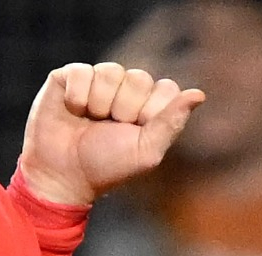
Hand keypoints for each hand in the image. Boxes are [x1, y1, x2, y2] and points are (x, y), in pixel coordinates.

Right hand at [18, 62, 204, 206]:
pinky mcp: (68, 78)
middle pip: (139, 77)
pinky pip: (82, 72)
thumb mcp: (145, 152)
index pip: (166, 89)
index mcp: (147, 104)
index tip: (135, 134)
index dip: (151, 113)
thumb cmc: (105, 167)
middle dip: (125, 109)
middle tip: (108, 129)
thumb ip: (172, 122)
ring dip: (99, 104)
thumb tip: (199, 94)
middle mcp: (124, 88)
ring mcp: (96, 81)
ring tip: (89, 122)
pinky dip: (77, 96)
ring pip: (110, 71)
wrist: (62, 177)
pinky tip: (72, 111)